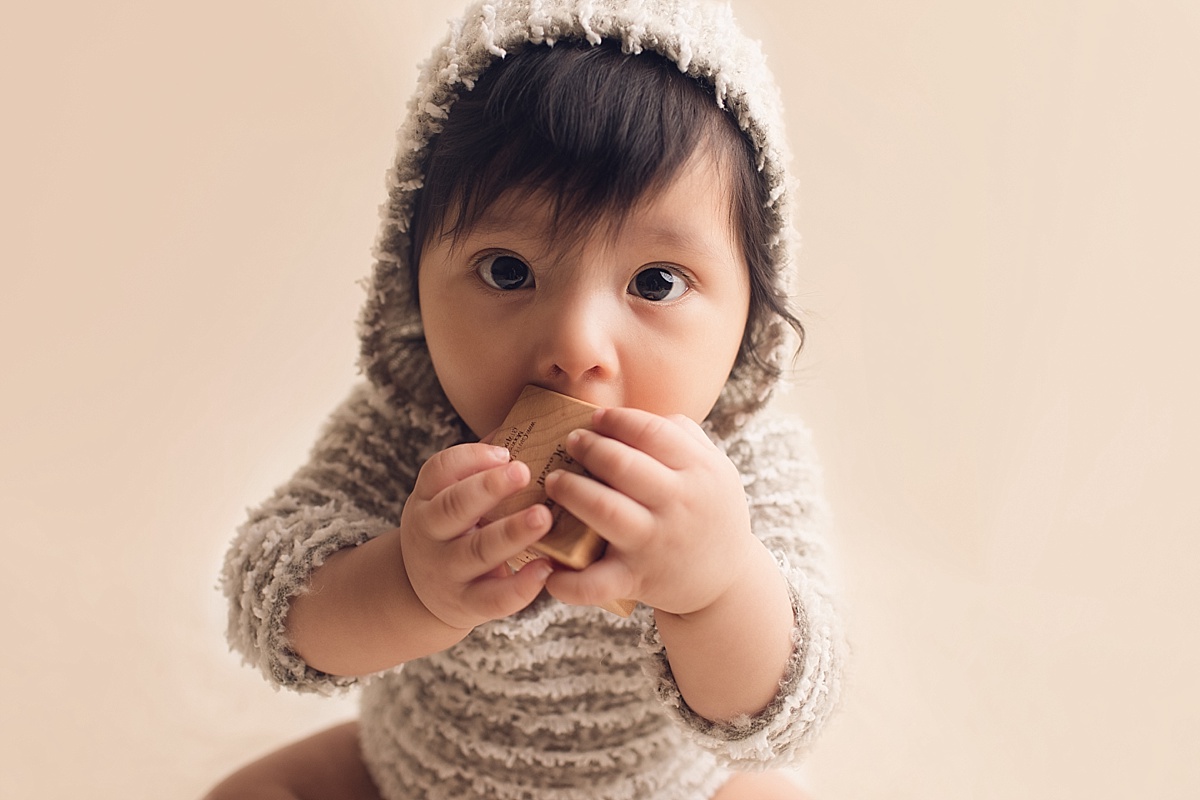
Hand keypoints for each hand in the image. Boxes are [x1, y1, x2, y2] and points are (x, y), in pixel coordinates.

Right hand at [400, 442, 554, 629]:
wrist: (424, 592)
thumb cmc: (458, 528)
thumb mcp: (453, 495)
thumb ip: (485, 465)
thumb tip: (536, 421)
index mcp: (428, 497)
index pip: (439, 470)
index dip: (471, 458)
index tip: (506, 451)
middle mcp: (431, 532)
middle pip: (454, 506)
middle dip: (488, 487)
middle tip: (524, 471)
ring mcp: (446, 570)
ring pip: (478, 551)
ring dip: (511, 533)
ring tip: (543, 517)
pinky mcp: (466, 603)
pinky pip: (493, 598)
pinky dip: (520, 587)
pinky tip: (546, 570)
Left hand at [542, 407, 757, 615]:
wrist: (727, 582)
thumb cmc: (710, 513)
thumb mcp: (715, 469)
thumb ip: (682, 435)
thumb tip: (631, 415)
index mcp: (700, 471)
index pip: (652, 432)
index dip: (617, 420)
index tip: (596, 419)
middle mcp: (679, 504)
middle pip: (623, 465)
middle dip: (589, 448)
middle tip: (570, 443)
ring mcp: (656, 543)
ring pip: (604, 511)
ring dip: (571, 491)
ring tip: (555, 481)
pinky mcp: (637, 579)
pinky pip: (595, 581)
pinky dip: (567, 580)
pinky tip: (547, 566)